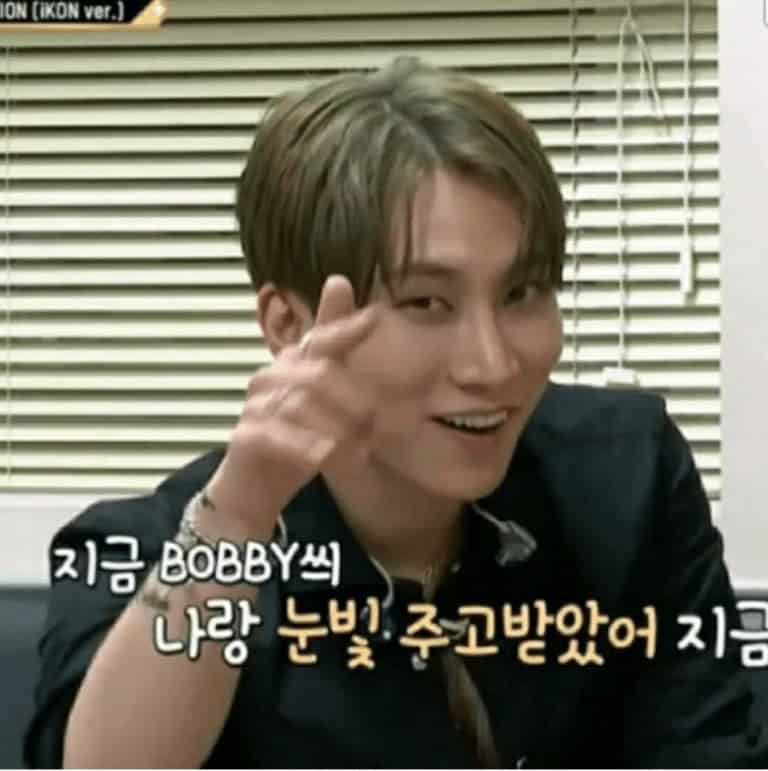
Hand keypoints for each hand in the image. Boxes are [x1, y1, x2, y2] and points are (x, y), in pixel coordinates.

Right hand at [205, 275, 379, 537]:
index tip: (374, 317)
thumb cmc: (293, 442)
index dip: (344, 326)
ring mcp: (256, 403)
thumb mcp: (325, 409)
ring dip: (335, 425)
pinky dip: (302, 444)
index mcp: (294, 364)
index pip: (322, 338)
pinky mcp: (245, 433)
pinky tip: (322, 455)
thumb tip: (376, 340)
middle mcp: (273, 375)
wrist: (251, 487)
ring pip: (300, 403)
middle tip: (377, 424)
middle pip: (319, 372)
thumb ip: (346, 379)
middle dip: (353, 398)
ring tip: (361, 446)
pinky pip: (275, 433)